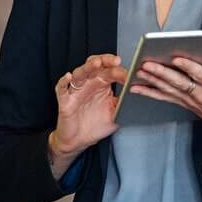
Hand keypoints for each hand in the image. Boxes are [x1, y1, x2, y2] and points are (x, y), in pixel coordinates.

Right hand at [49, 54, 126, 173]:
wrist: (79, 140)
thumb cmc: (95, 125)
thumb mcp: (115, 113)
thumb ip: (125, 102)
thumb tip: (139, 94)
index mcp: (101, 84)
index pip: (110, 71)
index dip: (121, 71)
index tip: (132, 75)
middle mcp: (88, 84)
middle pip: (95, 66)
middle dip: (105, 61)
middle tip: (116, 61)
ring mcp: (76, 90)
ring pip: (80, 73)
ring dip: (88, 67)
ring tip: (96, 63)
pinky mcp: (65, 100)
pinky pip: (61, 88)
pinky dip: (64, 81)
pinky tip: (68, 76)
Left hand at [131, 56, 201, 133]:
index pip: (201, 77)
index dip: (189, 67)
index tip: (177, 58)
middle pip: (180, 83)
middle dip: (162, 73)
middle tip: (147, 64)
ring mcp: (192, 101)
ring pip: (170, 90)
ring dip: (153, 81)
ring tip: (138, 72)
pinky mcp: (187, 104)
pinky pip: (166, 97)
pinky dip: (151, 92)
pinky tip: (136, 88)